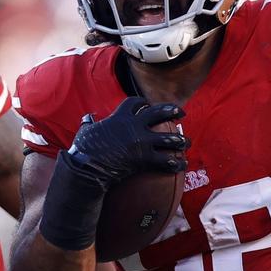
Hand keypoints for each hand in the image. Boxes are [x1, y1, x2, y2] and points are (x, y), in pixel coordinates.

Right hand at [64, 96, 187, 188]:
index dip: (143, 103)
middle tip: (182, 112)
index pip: (136, 103)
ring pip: (168, 139)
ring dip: (180, 140)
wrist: (88, 167)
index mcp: (120, 117)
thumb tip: (87, 119)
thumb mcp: (86, 131)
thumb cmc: (84, 150)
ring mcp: (141, 142)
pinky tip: (181, 165)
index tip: (148, 106)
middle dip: (173, 111)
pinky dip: (175, 163)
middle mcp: (134, 126)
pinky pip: (165, 161)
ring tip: (186, 143)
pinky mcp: (144, 159)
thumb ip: (89, 123)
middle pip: (159, 113)